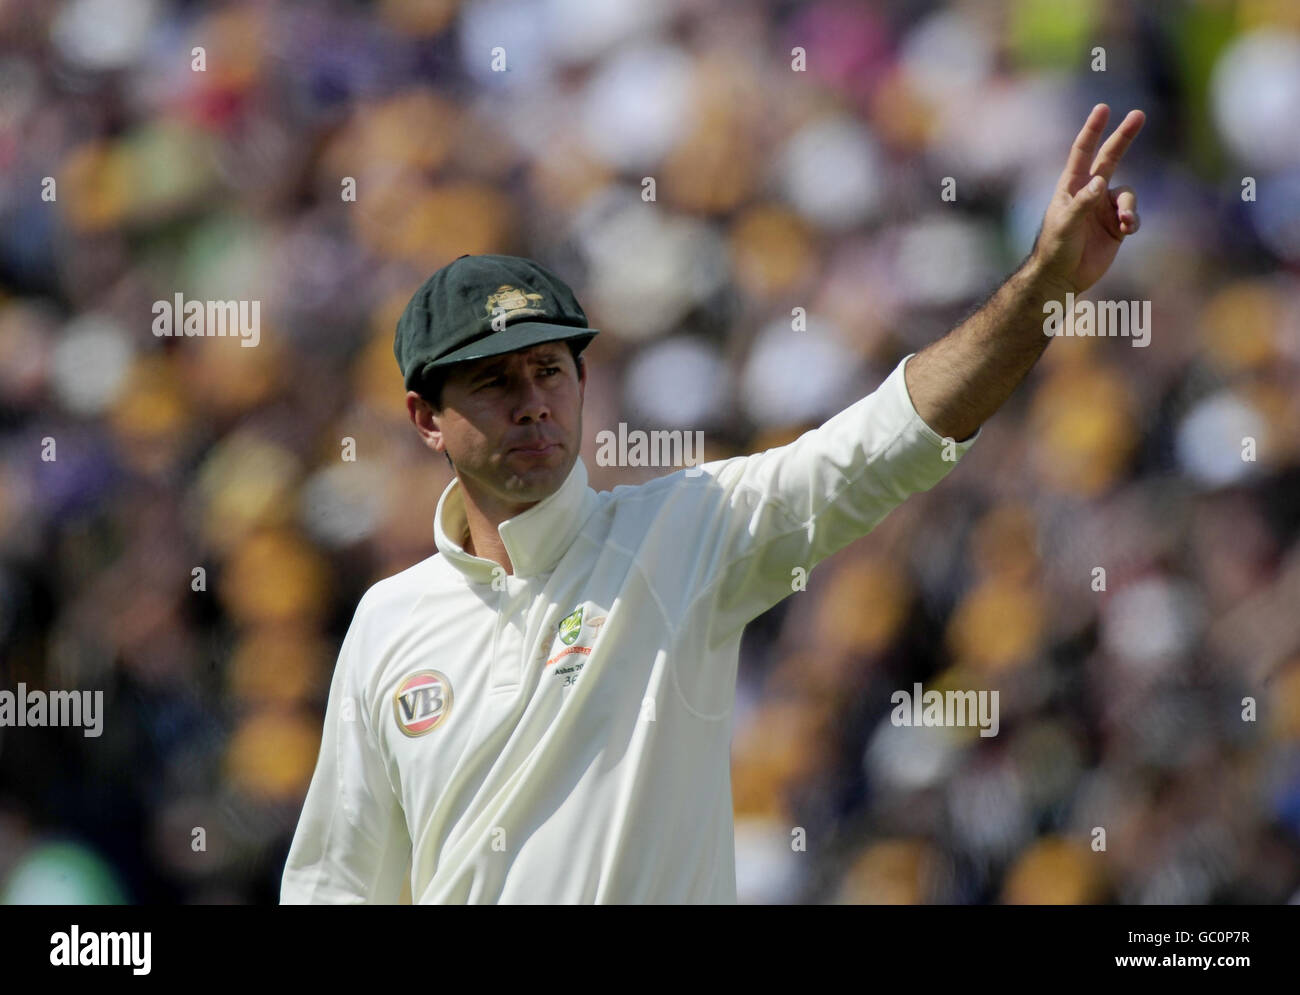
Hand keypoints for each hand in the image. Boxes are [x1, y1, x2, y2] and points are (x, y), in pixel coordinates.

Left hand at [1031, 104, 1145, 295]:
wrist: (1062, 277)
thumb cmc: (1056, 248)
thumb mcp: (1066, 225)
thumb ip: (1082, 203)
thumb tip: (1101, 182)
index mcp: (1072, 186)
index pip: (1083, 152)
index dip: (1093, 130)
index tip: (1102, 108)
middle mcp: (1090, 192)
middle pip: (1111, 157)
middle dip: (1124, 137)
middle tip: (1138, 114)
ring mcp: (1104, 207)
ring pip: (1128, 194)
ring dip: (1130, 207)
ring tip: (1124, 223)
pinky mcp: (1116, 225)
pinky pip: (1133, 215)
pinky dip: (1133, 221)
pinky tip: (1126, 232)